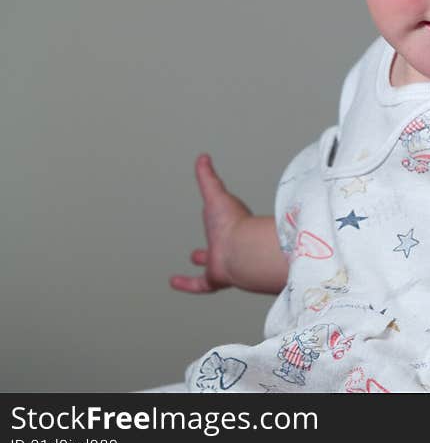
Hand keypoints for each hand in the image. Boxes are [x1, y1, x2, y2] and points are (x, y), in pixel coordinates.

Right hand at [169, 153, 252, 292]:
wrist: (242, 251)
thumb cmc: (234, 223)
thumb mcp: (215, 194)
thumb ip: (208, 177)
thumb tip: (203, 158)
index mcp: (231, 224)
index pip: (225, 219)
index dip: (218, 215)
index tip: (213, 213)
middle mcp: (229, 244)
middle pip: (222, 243)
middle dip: (213, 242)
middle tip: (206, 243)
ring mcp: (224, 262)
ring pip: (215, 264)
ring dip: (204, 262)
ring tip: (195, 259)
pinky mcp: (216, 277)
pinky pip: (200, 284)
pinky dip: (186, 283)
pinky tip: (174, 281)